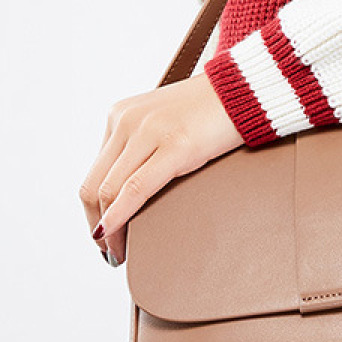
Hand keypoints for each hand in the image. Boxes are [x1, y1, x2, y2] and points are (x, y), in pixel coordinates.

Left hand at [79, 71, 244, 265]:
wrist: (247, 88)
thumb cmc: (213, 111)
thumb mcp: (166, 123)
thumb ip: (144, 147)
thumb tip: (132, 191)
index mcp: (121, 114)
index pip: (95, 171)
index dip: (93, 209)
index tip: (103, 233)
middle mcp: (127, 120)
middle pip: (95, 185)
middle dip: (96, 224)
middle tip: (108, 251)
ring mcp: (149, 131)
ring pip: (109, 191)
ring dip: (107, 229)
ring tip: (117, 253)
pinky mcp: (176, 145)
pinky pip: (135, 189)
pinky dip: (120, 216)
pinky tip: (116, 235)